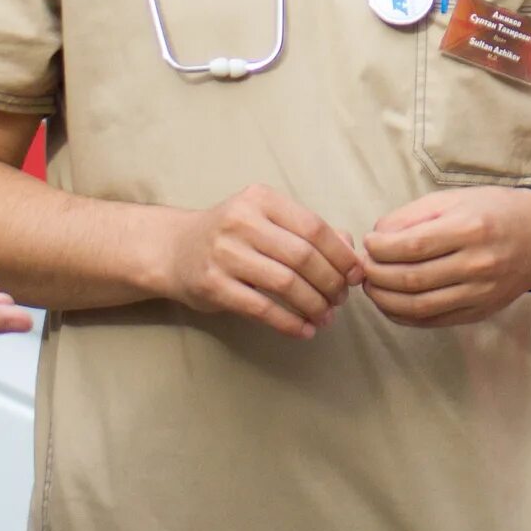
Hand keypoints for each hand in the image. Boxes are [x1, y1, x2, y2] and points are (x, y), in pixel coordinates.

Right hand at [158, 185, 366, 339]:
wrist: (174, 250)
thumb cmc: (231, 236)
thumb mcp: (266, 220)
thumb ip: (307, 231)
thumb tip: (350, 249)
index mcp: (261, 199)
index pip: (313, 227)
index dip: (341, 255)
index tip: (356, 276)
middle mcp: (241, 221)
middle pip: (303, 256)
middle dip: (330, 283)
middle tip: (340, 300)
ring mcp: (224, 253)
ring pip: (285, 283)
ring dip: (313, 305)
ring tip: (326, 317)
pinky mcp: (213, 285)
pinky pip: (261, 308)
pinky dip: (289, 323)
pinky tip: (304, 330)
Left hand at [362, 187, 530, 328]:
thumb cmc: (495, 210)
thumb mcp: (455, 198)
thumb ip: (414, 215)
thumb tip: (378, 236)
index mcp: (469, 228)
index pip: (412, 245)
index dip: (381, 248)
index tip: (368, 242)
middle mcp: (476, 264)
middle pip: (412, 278)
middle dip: (377, 275)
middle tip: (363, 268)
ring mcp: (479, 293)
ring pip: (420, 305)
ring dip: (386, 300)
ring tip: (372, 287)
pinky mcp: (480, 311)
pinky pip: (434, 320)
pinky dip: (405, 316)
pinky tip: (391, 304)